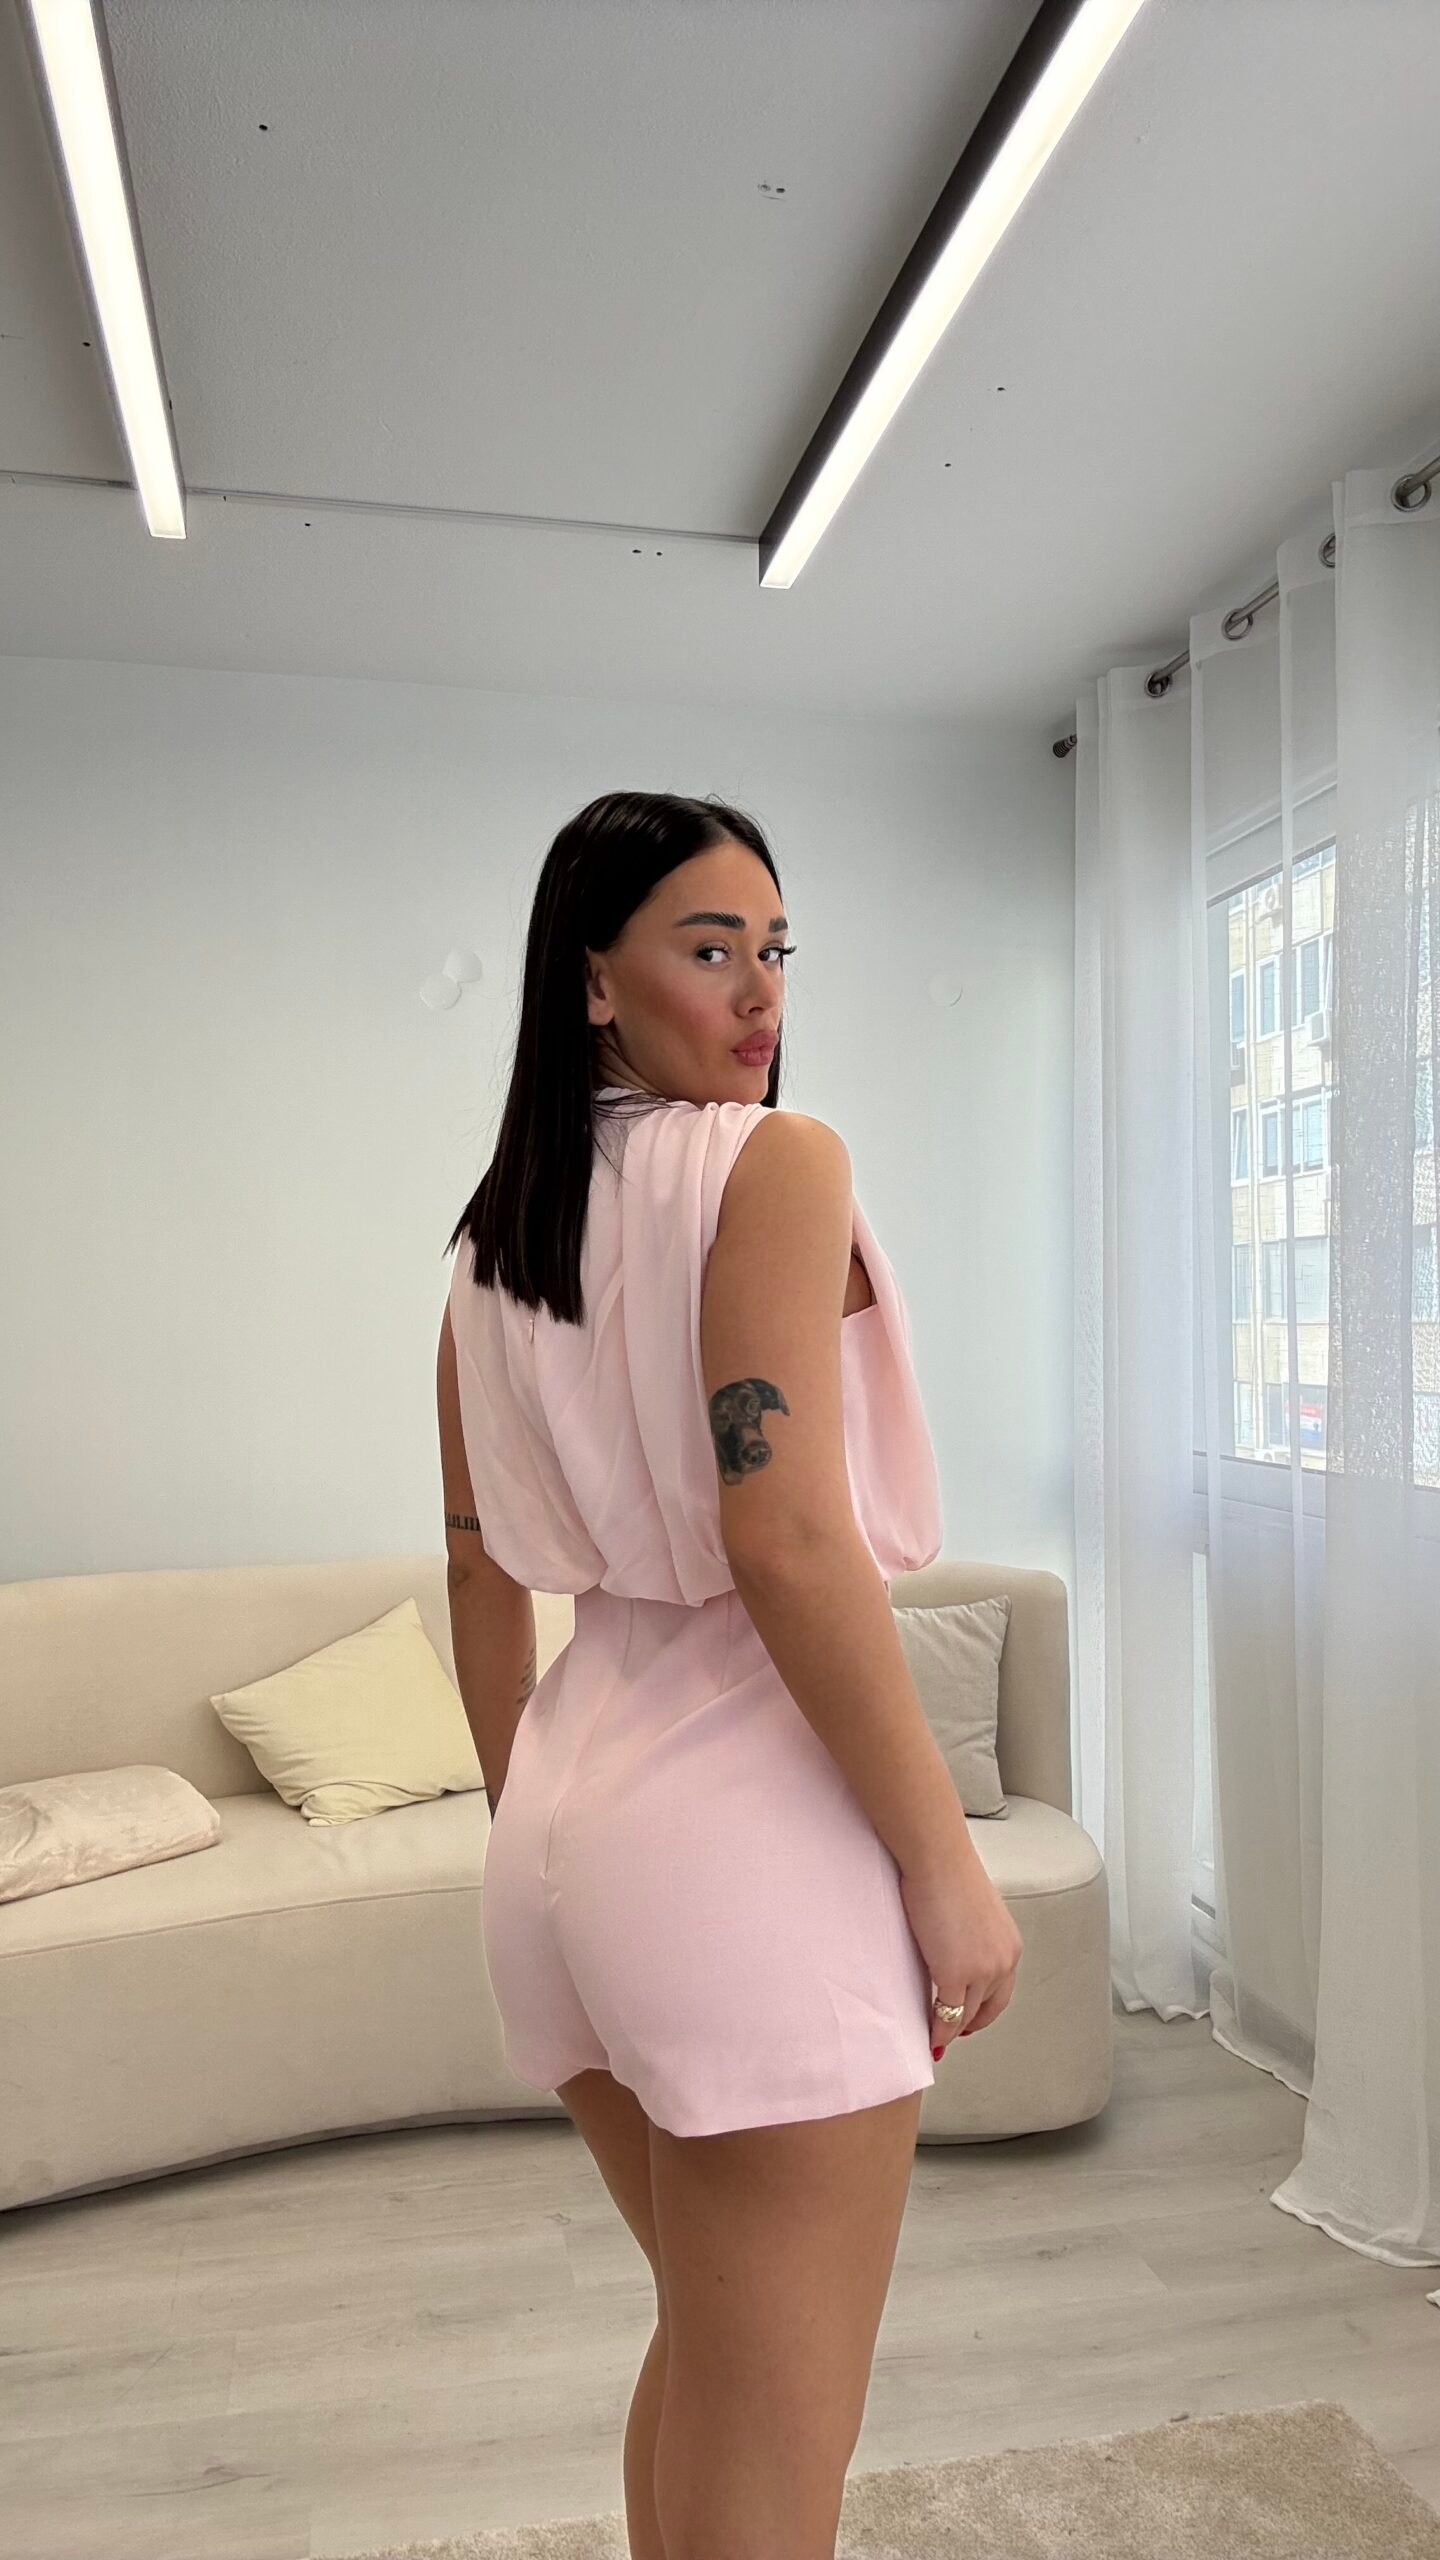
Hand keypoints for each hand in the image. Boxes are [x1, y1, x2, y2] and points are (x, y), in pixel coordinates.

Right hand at [899, 1852, 1022, 2059]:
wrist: (938, 1859)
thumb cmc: (948, 1872)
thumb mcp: (974, 1912)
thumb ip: (972, 1937)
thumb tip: (955, 1951)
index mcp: (1010, 1946)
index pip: (1002, 1991)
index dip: (985, 2010)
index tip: (969, 2018)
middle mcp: (1004, 1962)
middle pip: (988, 2009)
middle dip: (970, 2025)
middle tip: (952, 2033)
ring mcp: (981, 1971)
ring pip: (967, 2015)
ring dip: (951, 2030)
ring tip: (936, 2038)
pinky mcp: (955, 1974)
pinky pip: (946, 2013)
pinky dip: (937, 2029)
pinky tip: (928, 2034)